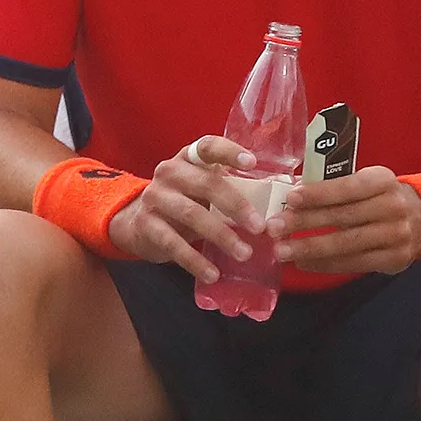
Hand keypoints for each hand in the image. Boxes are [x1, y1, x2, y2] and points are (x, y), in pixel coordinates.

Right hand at [104, 135, 270, 283]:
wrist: (137, 222)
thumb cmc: (184, 202)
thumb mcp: (203, 189)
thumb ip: (232, 188)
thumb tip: (282, 195)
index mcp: (188, 159)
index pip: (208, 146)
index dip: (229, 152)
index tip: (252, 163)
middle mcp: (170, 172)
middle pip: (206, 184)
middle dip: (236, 206)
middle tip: (260, 227)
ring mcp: (155, 197)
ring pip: (192, 214)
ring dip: (221, 235)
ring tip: (244, 254)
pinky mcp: (146, 225)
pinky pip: (173, 243)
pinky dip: (195, 261)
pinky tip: (212, 274)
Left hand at [273, 165, 420, 277]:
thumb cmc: (379, 197)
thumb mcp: (365, 183)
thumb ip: (335, 188)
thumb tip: (291, 195)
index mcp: (383, 181)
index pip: (348, 187)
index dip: (319, 193)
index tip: (290, 198)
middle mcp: (393, 207)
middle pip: (343, 217)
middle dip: (304, 223)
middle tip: (274, 228)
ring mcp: (396, 235)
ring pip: (346, 244)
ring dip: (310, 248)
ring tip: (282, 251)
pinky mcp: (394, 259)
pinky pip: (353, 263)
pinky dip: (325, 264)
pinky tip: (303, 262)